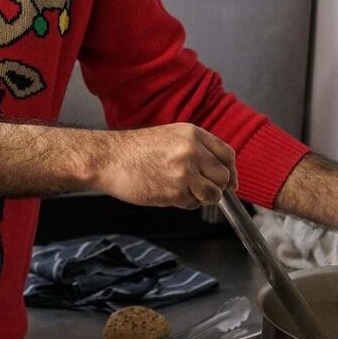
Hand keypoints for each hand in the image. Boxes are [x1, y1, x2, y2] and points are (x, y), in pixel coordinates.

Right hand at [90, 122, 235, 209]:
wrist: (107, 158)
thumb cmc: (132, 150)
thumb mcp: (168, 137)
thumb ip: (194, 149)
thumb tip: (215, 170)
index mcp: (192, 134)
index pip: (227, 155)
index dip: (231, 172)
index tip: (229, 183)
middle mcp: (192, 151)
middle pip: (223, 177)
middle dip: (215, 187)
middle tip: (197, 188)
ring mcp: (185, 172)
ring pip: (212, 194)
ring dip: (201, 198)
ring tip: (180, 191)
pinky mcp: (176, 191)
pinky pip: (192, 204)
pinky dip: (183, 204)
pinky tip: (165, 192)